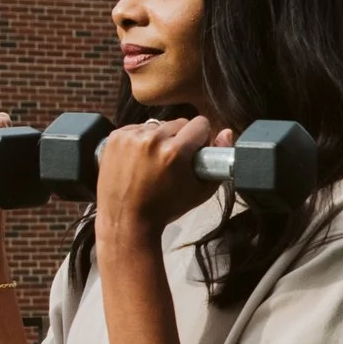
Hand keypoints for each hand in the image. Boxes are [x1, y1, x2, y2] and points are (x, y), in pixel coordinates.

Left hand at [94, 113, 220, 256]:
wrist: (126, 220)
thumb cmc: (165, 208)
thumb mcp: (201, 190)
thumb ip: (217, 159)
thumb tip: (227, 132)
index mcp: (175, 151)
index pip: (200, 123)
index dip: (201, 138)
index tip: (195, 152)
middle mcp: (152, 139)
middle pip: (178, 123)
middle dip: (180, 138)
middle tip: (173, 160)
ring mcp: (130, 137)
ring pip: (157, 125)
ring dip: (159, 138)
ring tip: (154, 162)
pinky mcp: (115, 137)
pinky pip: (137, 128)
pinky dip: (140, 140)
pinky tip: (139, 160)